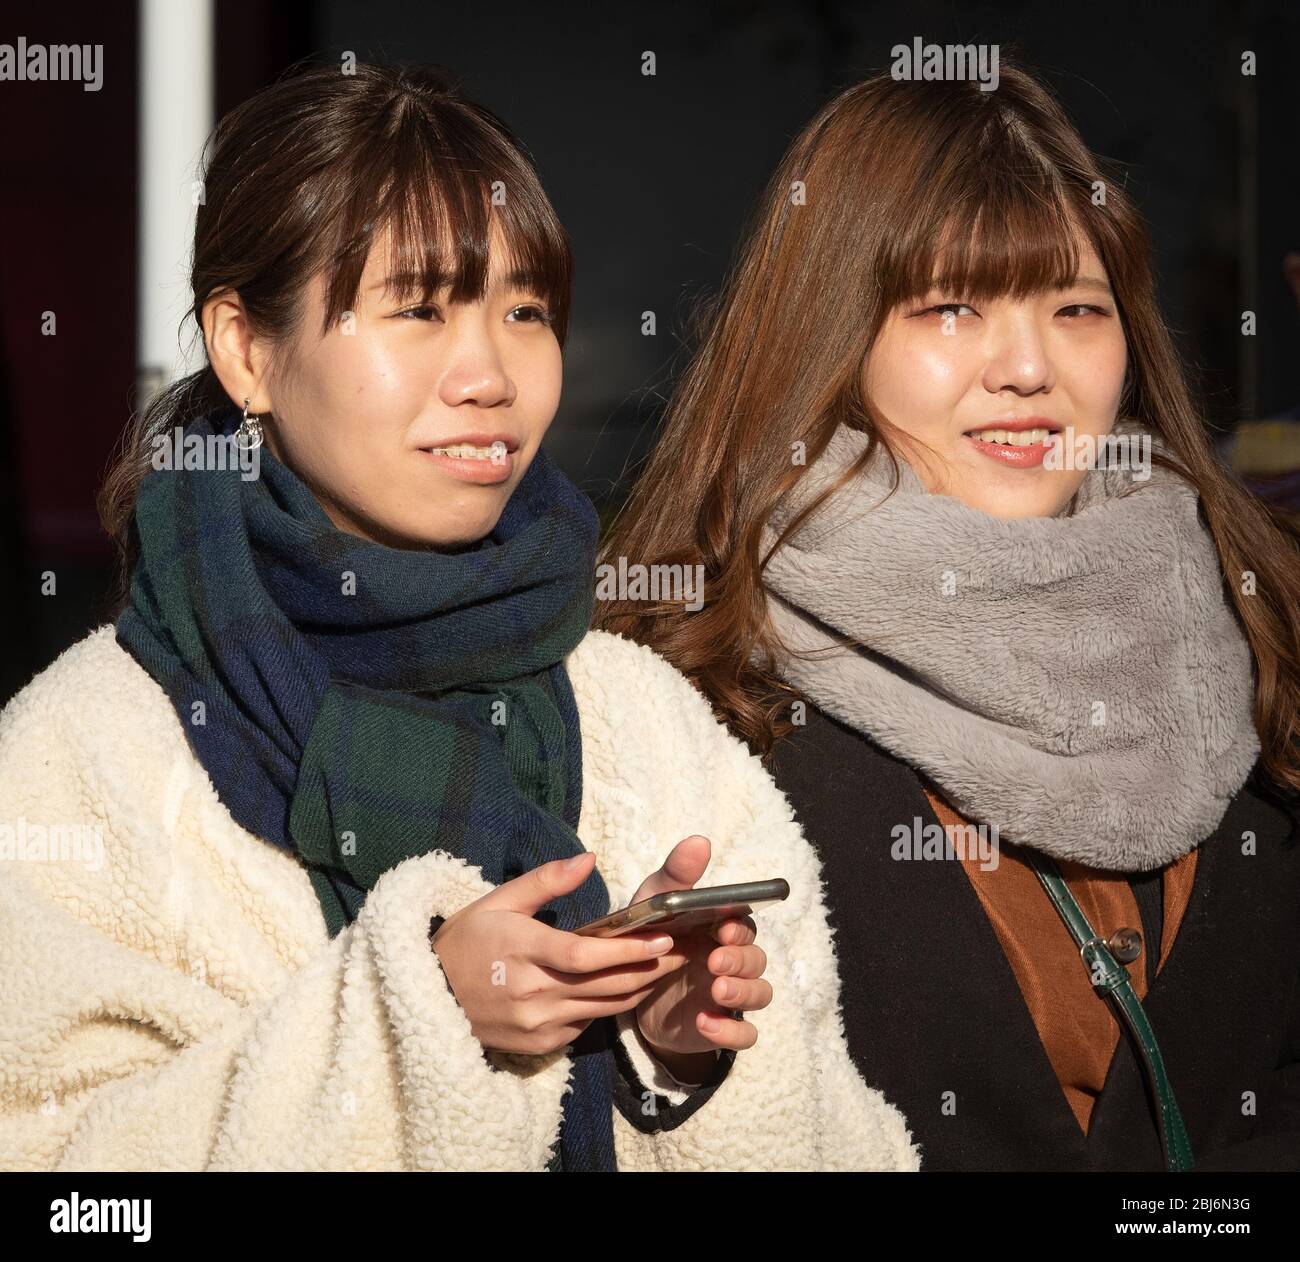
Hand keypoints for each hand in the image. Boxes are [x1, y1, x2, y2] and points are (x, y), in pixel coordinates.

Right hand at [429, 852, 685, 1054]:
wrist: (426, 997)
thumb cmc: (464, 942)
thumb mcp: (497, 901)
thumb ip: (546, 880)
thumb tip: (589, 859)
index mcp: (522, 950)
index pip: (586, 955)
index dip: (628, 950)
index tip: (663, 937)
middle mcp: (532, 992)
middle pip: (605, 985)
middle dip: (651, 968)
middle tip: (685, 951)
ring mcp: (536, 1024)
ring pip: (603, 1008)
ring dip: (639, 989)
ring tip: (668, 968)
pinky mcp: (538, 1044)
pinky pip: (585, 1026)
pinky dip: (609, 1007)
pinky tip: (629, 989)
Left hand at [626, 835, 772, 1076]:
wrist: (631, 992)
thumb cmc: (651, 937)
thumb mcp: (655, 904)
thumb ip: (677, 875)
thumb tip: (700, 840)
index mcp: (722, 928)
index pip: (746, 925)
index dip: (739, 927)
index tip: (723, 928)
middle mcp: (733, 960)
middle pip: (757, 959)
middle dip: (741, 960)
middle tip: (716, 961)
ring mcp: (730, 994)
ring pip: (760, 994)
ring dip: (743, 992)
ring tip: (716, 990)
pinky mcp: (722, 1025)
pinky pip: (745, 1034)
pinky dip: (731, 1032)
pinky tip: (705, 1024)